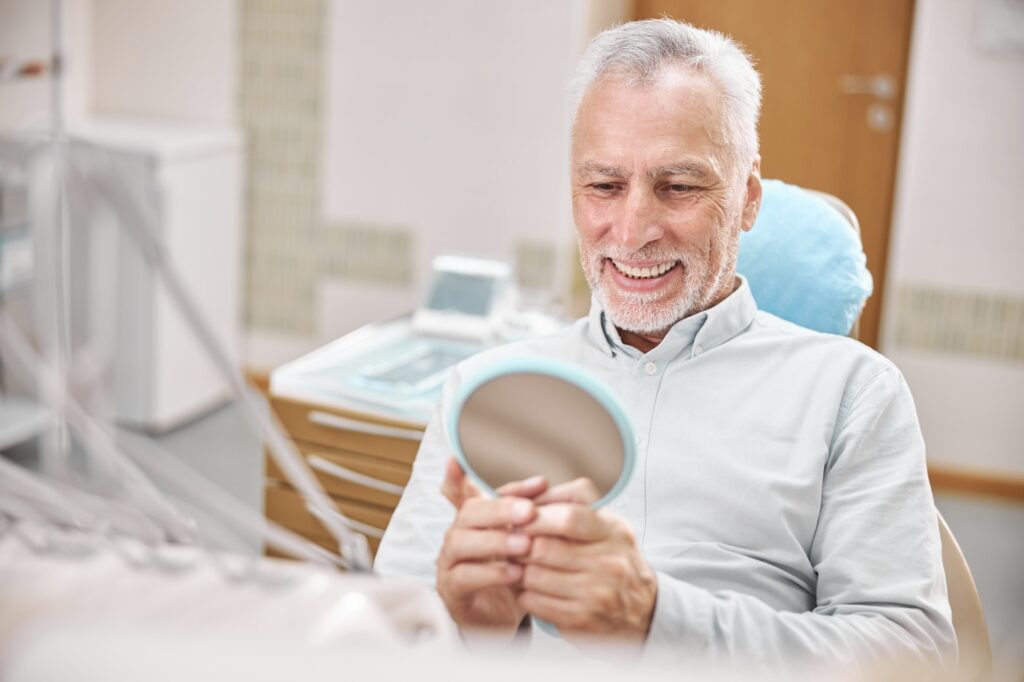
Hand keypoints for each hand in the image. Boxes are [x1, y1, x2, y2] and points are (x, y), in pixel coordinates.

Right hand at [435, 459, 546, 635]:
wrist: (498, 617)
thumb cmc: (509, 572)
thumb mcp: (521, 540)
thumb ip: (526, 512)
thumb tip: (542, 482)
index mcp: (473, 518)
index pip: (479, 492)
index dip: (489, 484)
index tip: (523, 480)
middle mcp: (457, 534)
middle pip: (469, 512)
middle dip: (500, 509)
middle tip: (529, 511)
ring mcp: (450, 561)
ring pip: (461, 542)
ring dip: (495, 541)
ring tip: (525, 545)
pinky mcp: (451, 589)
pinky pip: (464, 576)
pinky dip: (490, 573)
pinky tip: (516, 573)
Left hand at [519, 479, 657, 641]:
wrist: (643, 609)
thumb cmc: (612, 556)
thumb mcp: (605, 523)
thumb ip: (570, 501)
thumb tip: (530, 496)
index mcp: (613, 531)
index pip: (568, 517)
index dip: (536, 517)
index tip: (520, 518)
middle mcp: (609, 562)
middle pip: (545, 548)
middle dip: (519, 544)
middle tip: (510, 542)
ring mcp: (597, 594)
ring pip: (534, 576)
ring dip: (517, 568)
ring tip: (516, 563)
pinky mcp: (583, 620)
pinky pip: (535, 602)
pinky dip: (524, 593)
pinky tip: (528, 587)